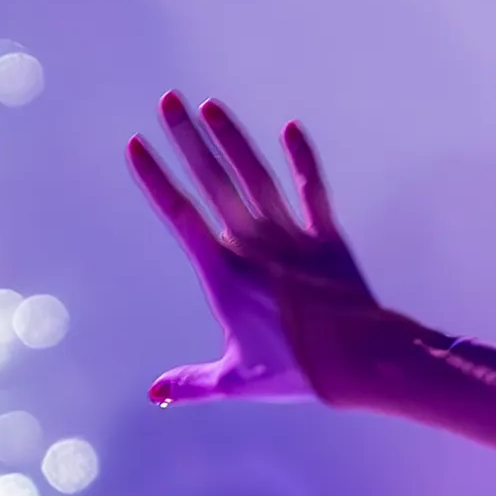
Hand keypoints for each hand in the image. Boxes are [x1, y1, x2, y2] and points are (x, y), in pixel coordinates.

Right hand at [127, 97, 375, 406]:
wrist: (360, 361)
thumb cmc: (294, 373)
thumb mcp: (235, 381)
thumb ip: (192, 383)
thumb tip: (155, 395)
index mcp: (223, 274)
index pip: (180, 216)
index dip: (155, 179)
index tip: (135, 144)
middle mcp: (253, 246)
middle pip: (212, 182)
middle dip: (186, 138)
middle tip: (168, 100)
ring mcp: (291, 237)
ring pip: (255, 177)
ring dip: (232, 139)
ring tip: (210, 105)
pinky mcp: (326, 238)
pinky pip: (312, 190)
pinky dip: (302, 160)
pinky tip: (290, 128)